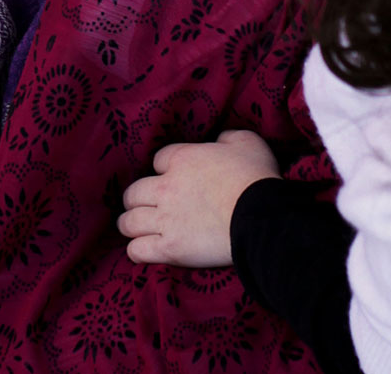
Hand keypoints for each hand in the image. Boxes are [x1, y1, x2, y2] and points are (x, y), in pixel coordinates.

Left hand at [118, 131, 278, 266]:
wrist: (260, 217)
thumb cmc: (256, 178)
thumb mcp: (246, 142)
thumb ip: (227, 138)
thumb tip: (220, 142)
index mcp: (182, 159)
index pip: (157, 161)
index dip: (164, 169)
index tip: (171, 177)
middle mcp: (167, 187)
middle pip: (134, 192)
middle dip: (136, 199)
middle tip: (143, 205)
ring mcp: (165, 219)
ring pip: (129, 222)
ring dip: (130, 224)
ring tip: (134, 228)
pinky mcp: (169, 248)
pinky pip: (138, 250)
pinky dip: (136, 250)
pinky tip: (140, 250)